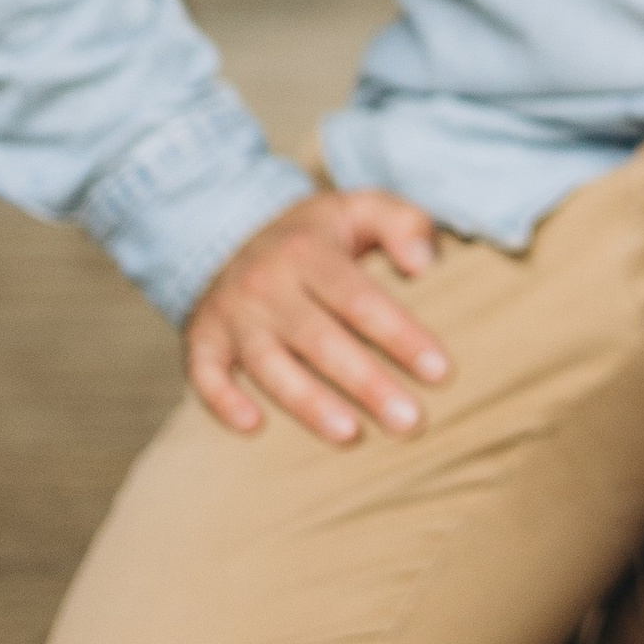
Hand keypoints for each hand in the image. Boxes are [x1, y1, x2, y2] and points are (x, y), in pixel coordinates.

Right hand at [184, 190, 448, 446]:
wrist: (227, 229)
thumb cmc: (314, 233)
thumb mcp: (360, 208)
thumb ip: (404, 224)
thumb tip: (425, 264)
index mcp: (309, 251)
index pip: (360, 299)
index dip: (400, 336)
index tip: (441, 373)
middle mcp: (266, 284)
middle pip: (320, 340)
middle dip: (367, 384)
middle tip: (410, 423)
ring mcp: (232, 315)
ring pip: (269, 366)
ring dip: (309, 404)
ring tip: (351, 436)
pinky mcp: (203, 340)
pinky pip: (205, 375)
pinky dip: (222, 401)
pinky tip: (253, 427)